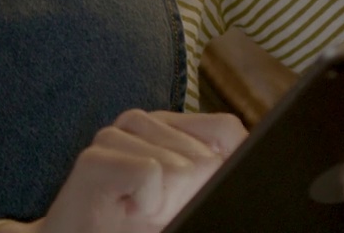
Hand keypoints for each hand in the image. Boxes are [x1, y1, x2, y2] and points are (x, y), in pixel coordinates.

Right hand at [2, 109, 246, 232]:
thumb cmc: (131, 226)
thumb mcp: (185, 199)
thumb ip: (211, 172)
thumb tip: (248, 154)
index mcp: (166, 127)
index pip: (225, 130)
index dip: (230, 165)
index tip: (206, 193)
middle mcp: (140, 122)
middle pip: (204, 156)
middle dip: (190, 195)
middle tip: (156, 210)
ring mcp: (113, 135)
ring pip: (178, 166)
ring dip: (165, 204)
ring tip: (138, 211)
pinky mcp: (95, 158)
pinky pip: (150, 173)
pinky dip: (147, 203)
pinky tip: (127, 210)